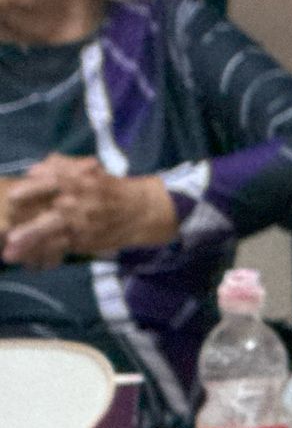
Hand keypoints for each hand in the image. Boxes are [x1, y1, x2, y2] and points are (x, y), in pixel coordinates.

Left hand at [4, 156, 175, 264]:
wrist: (142, 211)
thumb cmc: (108, 188)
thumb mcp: (90, 170)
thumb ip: (61, 166)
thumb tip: (33, 170)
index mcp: (82, 183)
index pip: (54, 185)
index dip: (32, 191)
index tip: (13, 197)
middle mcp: (82, 206)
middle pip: (52, 218)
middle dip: (30, 228)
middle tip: (10, 236)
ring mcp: (84, 227)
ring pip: (55, 238)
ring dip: (31, 247)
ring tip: (10, 254)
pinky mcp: (85, 242)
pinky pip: (60, 249)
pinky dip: (42, 255)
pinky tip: (25, 261)